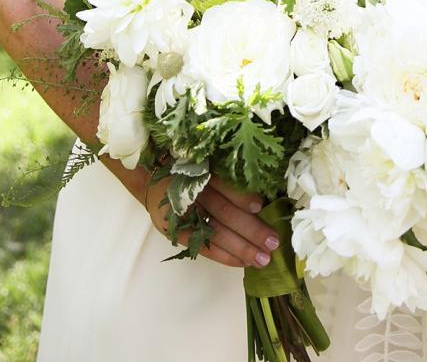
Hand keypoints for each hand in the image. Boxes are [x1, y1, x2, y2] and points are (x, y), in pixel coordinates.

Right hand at [144, 174, 280, 268]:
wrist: (153, 181)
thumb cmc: (190, 169)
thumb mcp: (205, 162)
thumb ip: (226, 175)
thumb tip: (261, 195)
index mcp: (200, 172)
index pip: (222, 185)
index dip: (240, 196)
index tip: (260, 206)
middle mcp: (192, 194)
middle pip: (224, 212)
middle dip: (250, 228)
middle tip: (273, 241)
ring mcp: (184, 216)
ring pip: (216, 233)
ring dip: (241, 247)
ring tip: (263, 258)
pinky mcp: (178, 233)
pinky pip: (204, 248)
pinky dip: (225, 256)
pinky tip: (243, 262)